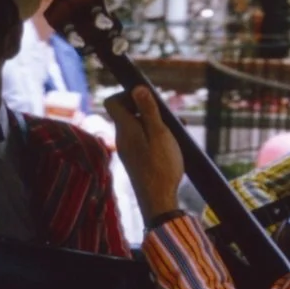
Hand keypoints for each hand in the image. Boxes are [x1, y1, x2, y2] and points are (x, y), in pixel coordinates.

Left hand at [104, 87, 184, 217]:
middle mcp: (122, 138)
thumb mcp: (160, 134)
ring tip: (177, 129)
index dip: (126, 93)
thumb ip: (148, 111)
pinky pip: (142, 140)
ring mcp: (128, 150)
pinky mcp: (136, 160)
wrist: (158, 200)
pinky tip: (173, 143)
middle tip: (167, 114)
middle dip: (147, 107)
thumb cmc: (161, 167)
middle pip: (127, 112)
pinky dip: (156, 136)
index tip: (146, 96)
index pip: (112, 101)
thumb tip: (137, 88)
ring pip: (138, 127)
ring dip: (155, 122)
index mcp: (125, 129)